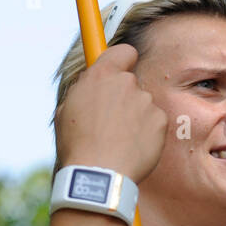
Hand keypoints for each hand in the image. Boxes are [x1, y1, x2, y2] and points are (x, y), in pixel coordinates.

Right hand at [55, 43, 168, 184]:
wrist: (99, 173)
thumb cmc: (77, 144)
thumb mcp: (65, 110)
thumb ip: (84, 92)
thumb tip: (92, 88)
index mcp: (100, 76)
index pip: (123, 51)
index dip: (122, 60)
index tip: (118, 70)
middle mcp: (126, 83)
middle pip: (131, 82)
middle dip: (123, 96)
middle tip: (110, 119)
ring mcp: (146, 101)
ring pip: (142, 104)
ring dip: (134, 117)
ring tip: (117, 140)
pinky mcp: (160, 120)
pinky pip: (154, 122)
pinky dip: (146, 132)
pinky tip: (131, 147)